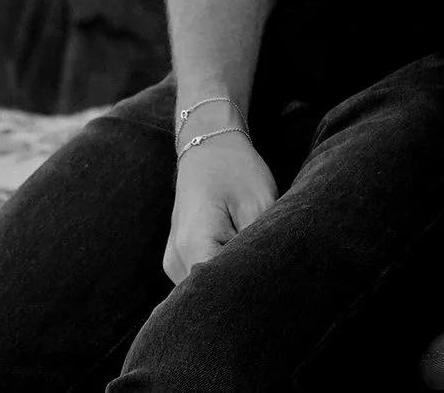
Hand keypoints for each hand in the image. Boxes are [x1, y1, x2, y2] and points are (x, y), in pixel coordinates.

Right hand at [163, 131, 277, 284]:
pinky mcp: (177, 260)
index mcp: (193, 246)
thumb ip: (259, 249)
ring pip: (203, 292)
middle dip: (240, 294)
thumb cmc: (237, 169)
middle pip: (208, 299)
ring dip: (228, 286)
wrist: (209, 144)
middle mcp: (175, 261)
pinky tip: (238, 262)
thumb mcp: (259, 205)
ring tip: (253, 265)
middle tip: (268, 279)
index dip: (249, 296)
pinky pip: (199, 281)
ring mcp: (172, 263)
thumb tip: (270, 284)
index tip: (272, 288)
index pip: (219, 295)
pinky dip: (219, 277)